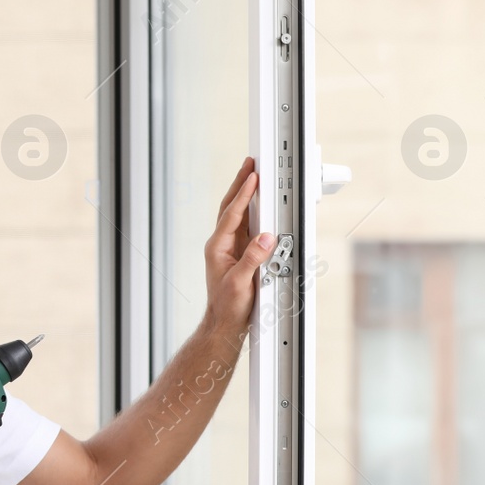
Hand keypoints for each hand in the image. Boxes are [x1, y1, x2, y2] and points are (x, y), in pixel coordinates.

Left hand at [203, 156, 276, 340]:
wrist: (224, 322)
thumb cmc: (227, 306)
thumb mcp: (240, 283)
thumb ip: (253, 259)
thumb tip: (266, 237)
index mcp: (217, 248)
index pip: (231, 214)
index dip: (243, 194)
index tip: (253, 177)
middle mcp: (221, 244)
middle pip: (230, 207)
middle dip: (240, 184)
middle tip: (250, 163)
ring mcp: (230, 248)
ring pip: (238, 214)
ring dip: (245, 193)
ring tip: (254, 174)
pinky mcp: (240, 253)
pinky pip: (247, 226)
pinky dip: (253, 210)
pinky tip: (260, 201)